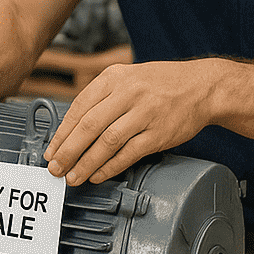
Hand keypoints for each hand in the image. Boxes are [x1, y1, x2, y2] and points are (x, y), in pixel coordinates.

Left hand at [44, 59, 218, 184]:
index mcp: (113, 77)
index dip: (62, 132)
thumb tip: (72, 128)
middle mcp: (128, 93)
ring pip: (107, 142)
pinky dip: (111, 167)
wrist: (202, 86)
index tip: (51, 150)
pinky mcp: (159, 133)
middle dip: (68, 151)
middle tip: (55, 168)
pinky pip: (129, 153)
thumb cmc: (160, 83)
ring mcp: (145, 113)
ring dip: (86, 163)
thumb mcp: (127, 77)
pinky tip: (98, 175)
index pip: (79, 107)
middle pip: (89, 126)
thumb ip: (101, 97)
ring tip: (73, 177)